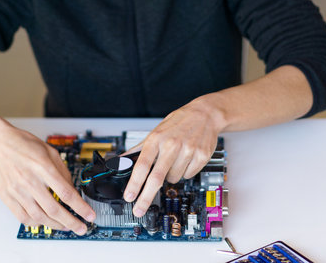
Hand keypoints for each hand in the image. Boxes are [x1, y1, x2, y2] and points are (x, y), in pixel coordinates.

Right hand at [0, 120, 94, 234]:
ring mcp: (17, 191)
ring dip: (55, 225)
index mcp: (43, 167)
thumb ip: (62, 170)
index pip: (66, 193)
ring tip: (65, 226)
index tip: (89, 214)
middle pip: (54, 210)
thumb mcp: (49, 151)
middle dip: (71, 222)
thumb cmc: (22, 144)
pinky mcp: (7, 197)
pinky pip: (23, 217)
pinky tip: (44, 221)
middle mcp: (30, 181)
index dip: (80, 207)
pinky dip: (36, 223)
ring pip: (39, 217)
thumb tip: (71, 189)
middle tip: (81, 228)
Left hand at [123, 96, 225, 216]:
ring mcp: (187, 151)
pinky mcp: (201, 156)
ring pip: (173, 178)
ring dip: (170, 176)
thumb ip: (139, 148)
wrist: (205, 114)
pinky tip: (186, 159)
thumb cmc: (178, 123)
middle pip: (156, 178)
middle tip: (138, 210)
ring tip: (174, 160)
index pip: (142, 165)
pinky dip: (184, 172)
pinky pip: (188, 175)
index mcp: (156, 139)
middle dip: (146, 197)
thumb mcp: (155, 131)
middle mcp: (171, 145)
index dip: (134, 183)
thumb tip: (121, 161)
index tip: (129, 196)